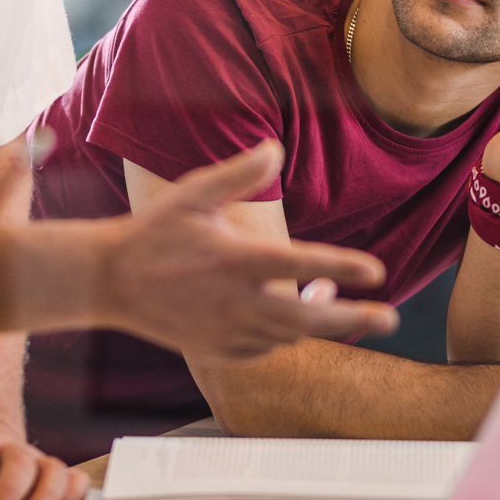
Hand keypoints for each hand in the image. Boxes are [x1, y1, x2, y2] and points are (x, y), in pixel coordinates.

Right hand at [96, 143, 396, 357]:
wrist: (108, 282)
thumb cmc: (154, 232)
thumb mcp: (193, 193)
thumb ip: (239, 173)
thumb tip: (275, 146)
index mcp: (235, 261)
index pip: (302, 264)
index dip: (345, 268)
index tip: (377, 271)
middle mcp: (235, 302)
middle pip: (309, 319)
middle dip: (355, 320)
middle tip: (390, 317)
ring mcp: (225, 332)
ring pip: (289, 335)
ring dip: (317, 321)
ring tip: (334, 298)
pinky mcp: (216, 352)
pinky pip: (263, 349)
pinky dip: (283, 336)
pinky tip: (289, 316)